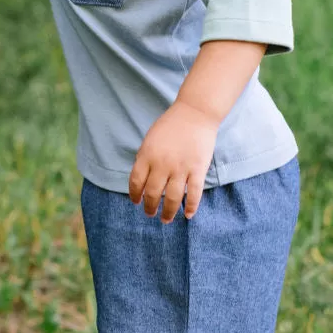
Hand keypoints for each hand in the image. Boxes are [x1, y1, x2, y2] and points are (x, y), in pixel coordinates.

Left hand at [128, 101, 218, 222]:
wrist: (195, 113)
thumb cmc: (171, 125)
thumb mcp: (150, 139)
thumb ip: (145, 158)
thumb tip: (140, 180)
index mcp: (147, 155)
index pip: (136, 181)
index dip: (135, 195)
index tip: (136, 202)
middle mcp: (162, 164)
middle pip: (152, 193)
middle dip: (149, 207)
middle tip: (150, 214)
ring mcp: (181, 168)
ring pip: (172, 198)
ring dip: (168, 212)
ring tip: (166, 220)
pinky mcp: (198, 169)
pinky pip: (194, 193)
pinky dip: (191, 207)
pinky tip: (188, 215)